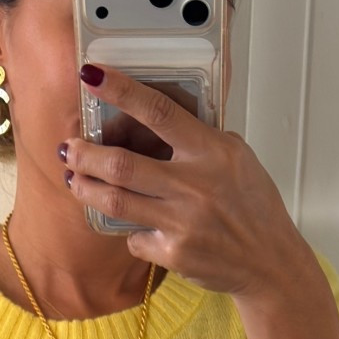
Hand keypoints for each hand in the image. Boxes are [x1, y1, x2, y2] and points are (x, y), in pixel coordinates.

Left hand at [62, 62, 301, 299]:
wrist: (269, 262)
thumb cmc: (253, 207)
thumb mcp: (237, 158)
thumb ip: (200, 139)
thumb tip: (156, 121)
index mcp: (211, 152)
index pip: (159, 112)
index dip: (122, 92)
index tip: (93, 76)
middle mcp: (194, 186)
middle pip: (123, 164)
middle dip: (86, 154)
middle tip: (69, 148)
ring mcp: (182, 222)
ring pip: (116, 201)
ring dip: (87, 188)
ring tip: (75, 178)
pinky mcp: (173, 253)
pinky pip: (135, 237)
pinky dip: (130, 230)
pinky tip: (134, 226)